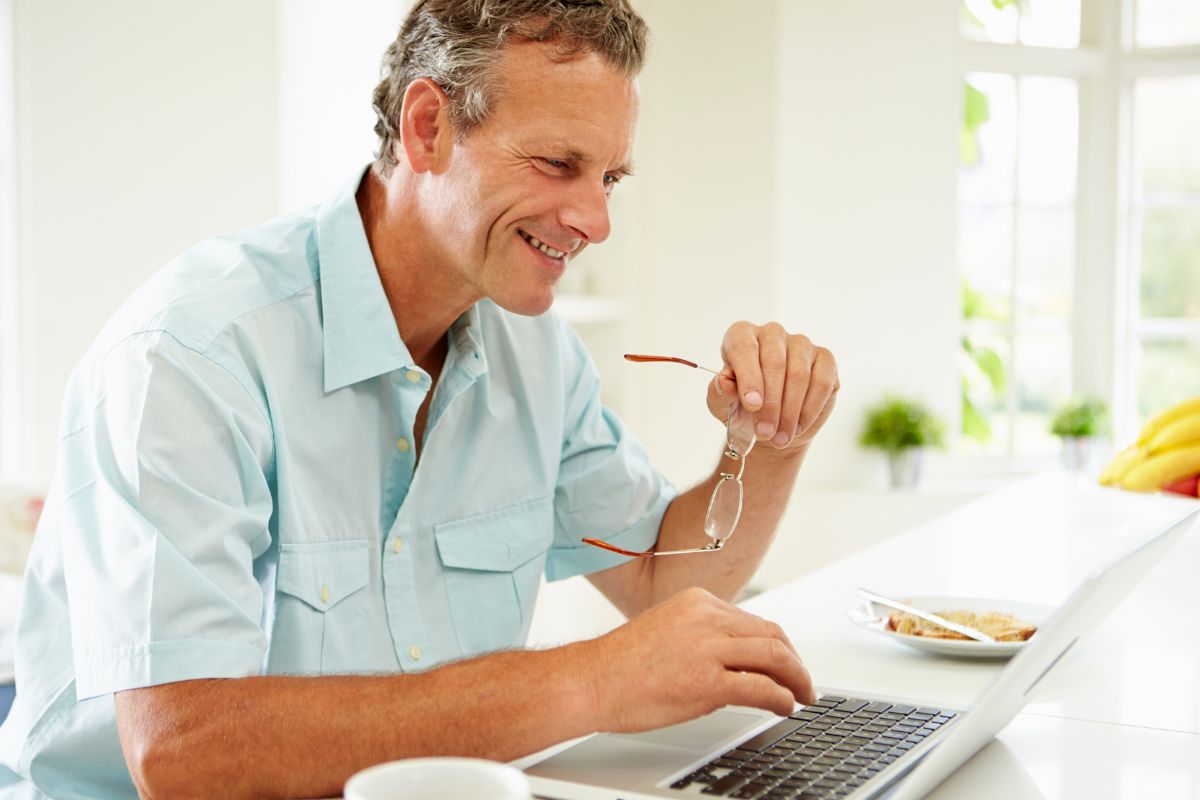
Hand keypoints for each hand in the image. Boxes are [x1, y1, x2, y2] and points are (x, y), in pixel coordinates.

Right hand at [580, 587, 814, 732]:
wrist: (591, 681)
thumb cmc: (621, 664)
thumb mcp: (669, 629)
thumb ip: (703, 636)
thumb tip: (736, 659)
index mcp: (697, 601)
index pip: (753, 620)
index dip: (778, 644)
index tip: (786, 660)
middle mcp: (706, 617)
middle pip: (771, 634)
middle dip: (795, 661)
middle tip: (804, 681)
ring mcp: (708, 648)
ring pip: (773, 656)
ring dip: (796, 679)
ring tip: (802, 695)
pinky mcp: (707, 681)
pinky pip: (761, 687)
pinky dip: (782, 698)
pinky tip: (785, 707)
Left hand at [707, 322, 838, 450]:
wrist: (770, 426)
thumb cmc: (742, 409)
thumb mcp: (722, 405)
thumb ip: (719, 392)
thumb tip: (724, 381)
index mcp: (741, 336)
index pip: (744, 347)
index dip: (748, 377)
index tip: (752, 405)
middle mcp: (772, 334)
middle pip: (774, 362)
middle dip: (770, 403)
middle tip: (764, 432)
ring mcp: (801, 344)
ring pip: (799, 374)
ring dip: (789, 412)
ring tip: (779, 438)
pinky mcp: (825, 360)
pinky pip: (822, 383)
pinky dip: (809, 410)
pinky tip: (797, 428)